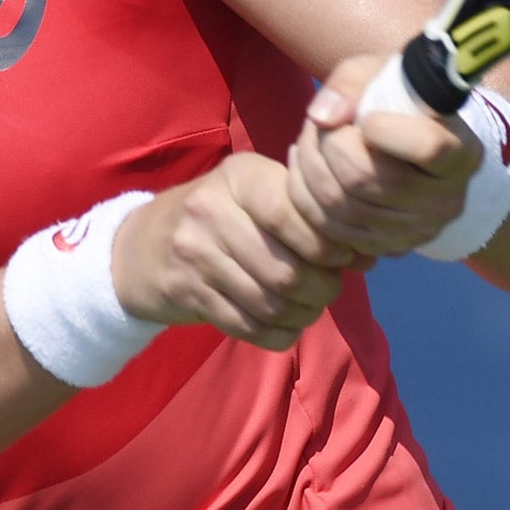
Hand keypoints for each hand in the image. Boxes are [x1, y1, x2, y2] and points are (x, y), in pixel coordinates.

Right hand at [111, 153, 351, 350]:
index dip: (326, 244)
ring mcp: (194, 254)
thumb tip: (369, 253)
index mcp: (239, 176)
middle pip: (285, 268)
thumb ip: (306, 215)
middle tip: (330, 290)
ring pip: (269, 302)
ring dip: (302, 314)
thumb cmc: (219, 215)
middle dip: (321, 288)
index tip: (342, 258)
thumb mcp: (254, 193)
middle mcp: (211, 210)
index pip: (290, 212)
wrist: (140, 247)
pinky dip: (278, 333)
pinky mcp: (186, 293)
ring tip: (311, 307)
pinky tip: (287, 325)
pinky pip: (247, 326)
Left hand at [285, 54, 482, 260]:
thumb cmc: (402, 101)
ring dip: (309, 168)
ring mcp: (418, 230)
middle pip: (366, 179)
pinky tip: (307, 167)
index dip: (386, 131)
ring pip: (341, 207)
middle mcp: (447, 199)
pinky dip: (306, 197)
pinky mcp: (387, 247)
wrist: (417, 145)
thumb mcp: (383, 73)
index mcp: (461, 152)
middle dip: (328, 145)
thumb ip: (352, 83)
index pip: (428, 148)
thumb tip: (321, 117)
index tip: (369, 116)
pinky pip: (330, 230)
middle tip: (319, 124)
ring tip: (308, 141)